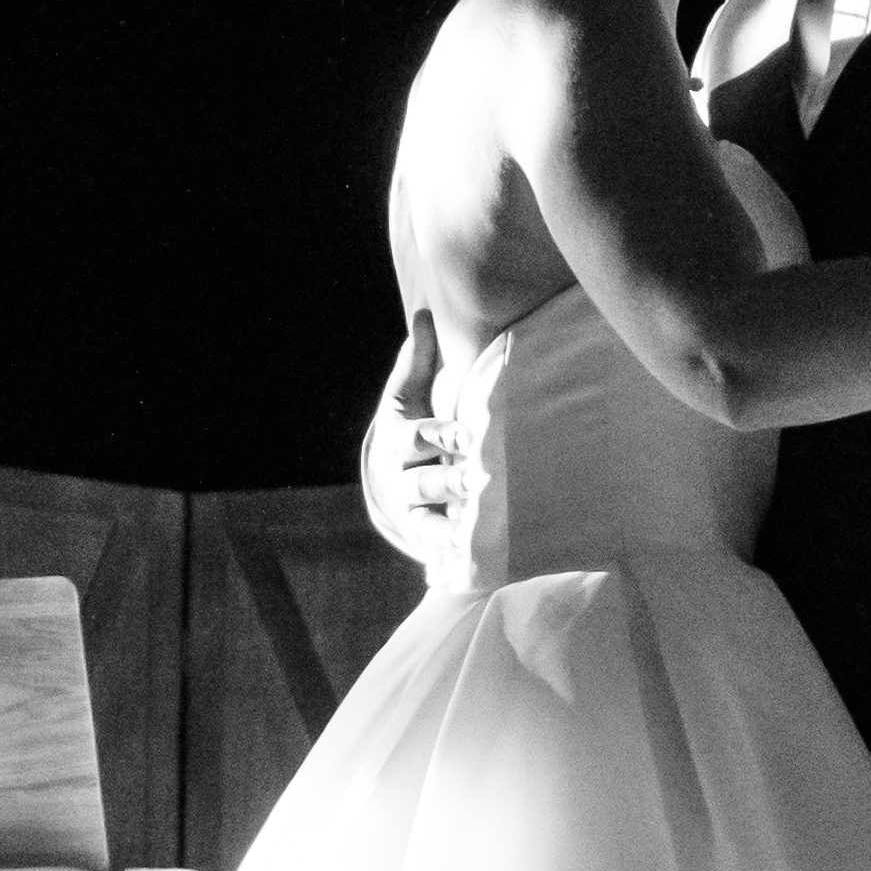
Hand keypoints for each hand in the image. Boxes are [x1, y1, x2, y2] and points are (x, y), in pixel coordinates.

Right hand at [359, 327, 471, 568]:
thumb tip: (425, 312)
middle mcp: (401, 478)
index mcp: (398, 438)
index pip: (418, 438)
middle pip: (422, 483)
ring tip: (476, 526)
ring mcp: (412, 511)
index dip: (441, 437)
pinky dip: (450, 554)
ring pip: (427, 520)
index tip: (467, 435)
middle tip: (478, 480)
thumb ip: (420, 358)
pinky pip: (435, 548)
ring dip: (450, 524)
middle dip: (448, 483)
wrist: (392, 473)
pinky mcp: (425, 536)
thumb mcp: (409, 393)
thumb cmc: (412, 423)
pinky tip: (470, 557)